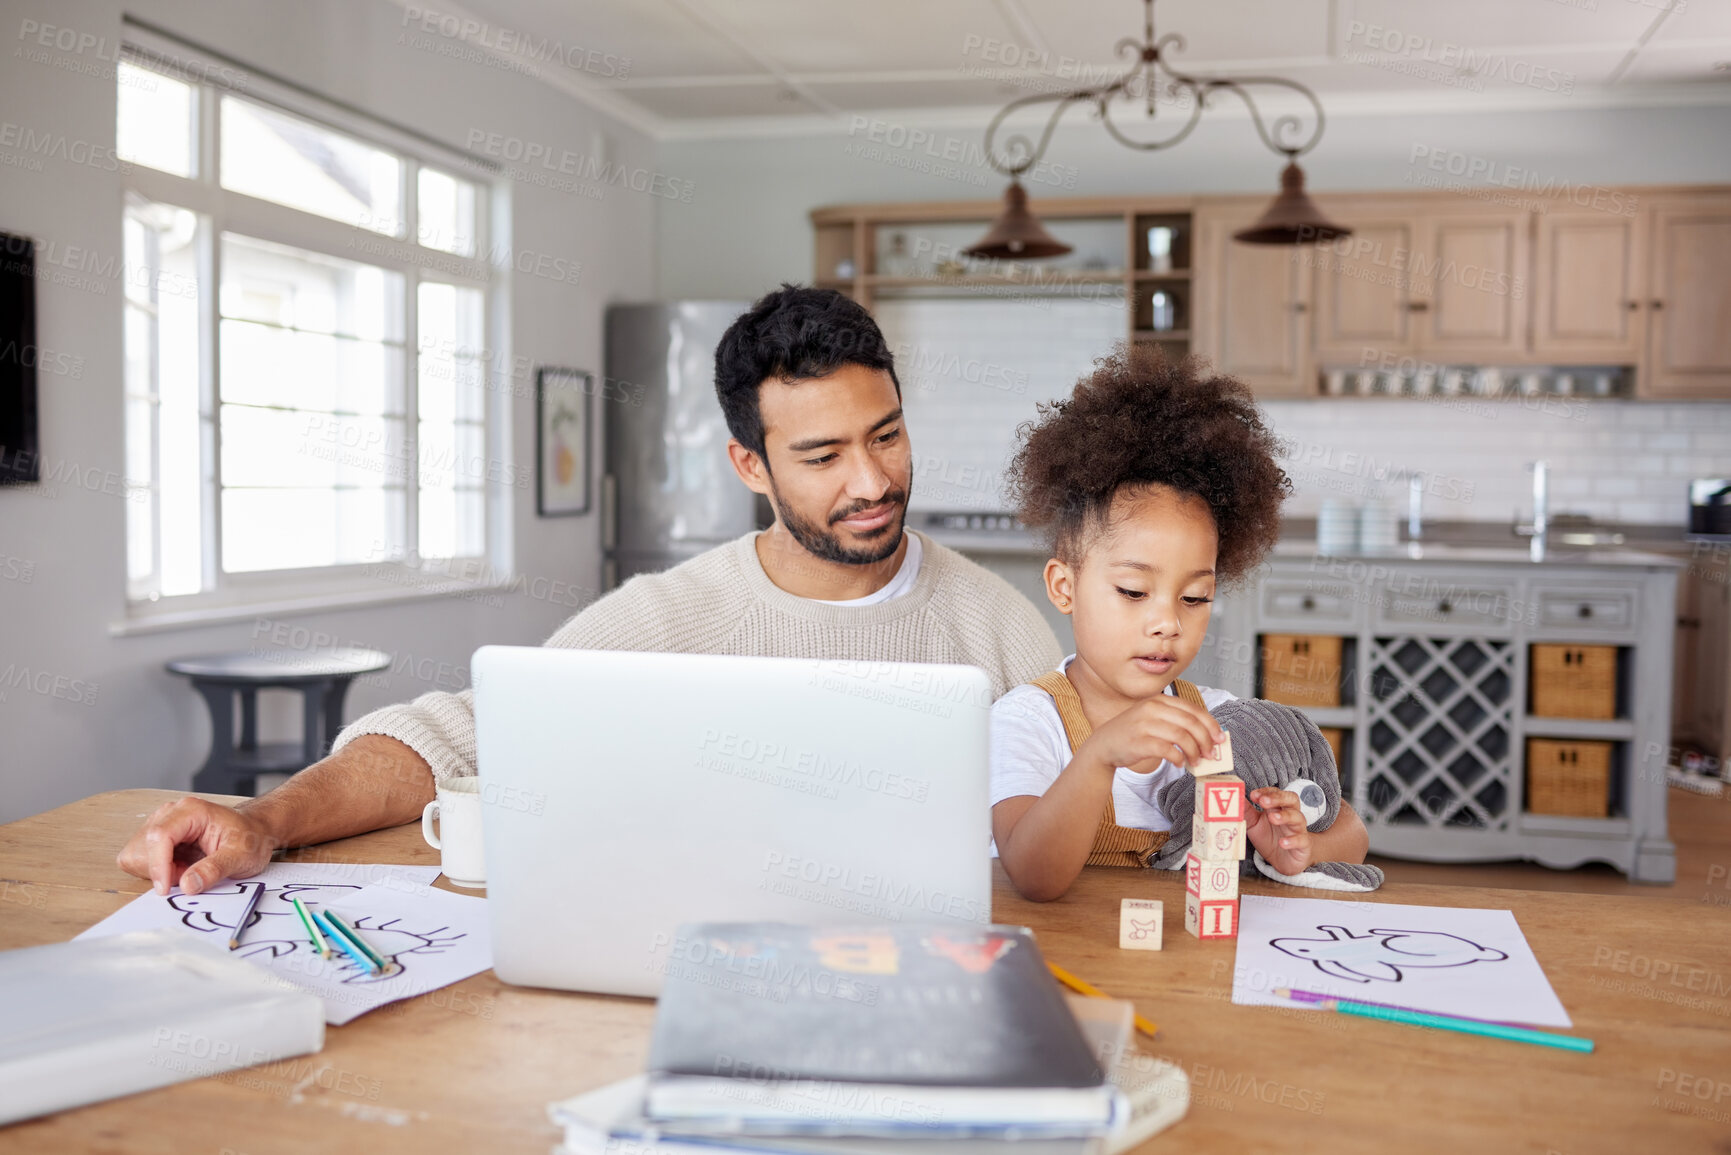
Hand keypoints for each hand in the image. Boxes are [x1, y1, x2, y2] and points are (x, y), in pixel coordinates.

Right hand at [116, 796, 276, 895]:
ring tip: (187, 870)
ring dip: (157, 872)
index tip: (166, 889)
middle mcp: (170, 814)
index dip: (158, 865)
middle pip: (141, 848)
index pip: (158, 835)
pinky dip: (156, 872)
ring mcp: (161, 824)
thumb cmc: (249, 839)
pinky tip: (180, 868)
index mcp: (190, 811)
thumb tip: (188, 885)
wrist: (253, 832)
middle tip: (189, 875)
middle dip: (161, 871)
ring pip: (136, 855)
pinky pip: (140, 860)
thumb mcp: (241, 856)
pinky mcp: (156, 839)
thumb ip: (215, 869)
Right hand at [1076, 695, 1224, 776]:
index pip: (1193, 710)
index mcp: (1159, 700)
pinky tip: (1180, 764)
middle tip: (1211, 755)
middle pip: (1191, 723)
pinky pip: (1168, 750)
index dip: (1210, 724)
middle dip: (1205, 741)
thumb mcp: (1153, 719)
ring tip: (1195, 762)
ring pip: (1182, 737)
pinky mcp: (1140, 741)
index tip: (1220, 738)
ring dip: (1194, 752)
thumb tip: (1208, 736)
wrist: (1103, 745)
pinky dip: (1178, 759)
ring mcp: (1145, 724)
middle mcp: (1152, 708)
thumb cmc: (1133, 733)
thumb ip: (1176, 722)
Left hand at [1246, 787, 1313, 874]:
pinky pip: (1301, 840)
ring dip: (1285, 816)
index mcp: (1278, 808)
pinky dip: (1292, 841)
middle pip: (1291, 800)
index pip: (1276, 793)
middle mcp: (1291, 815)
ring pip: (1297, 818)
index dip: (1266, 792)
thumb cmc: (1270, 837)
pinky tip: (1282, 842)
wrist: (1286, 860)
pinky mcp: (1303, 845)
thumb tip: (1235, 798)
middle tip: (1264, 801)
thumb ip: (1246, 812)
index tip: (1253, 795)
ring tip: (1273, 818)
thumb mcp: (1254, 824)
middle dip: (1278, 798)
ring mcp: (1298, 829)